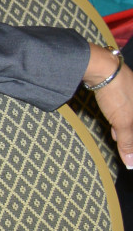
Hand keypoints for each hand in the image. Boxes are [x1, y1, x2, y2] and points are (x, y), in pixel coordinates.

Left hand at [88, 46, 132, 166]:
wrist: (101, 67)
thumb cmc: (117, 93)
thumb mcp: (123, 121)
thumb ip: (128, 142)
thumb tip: (132, 163)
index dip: (132, 142)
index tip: (129, 153)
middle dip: (130, 136)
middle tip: (126, 149)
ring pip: (131, 116)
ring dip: (125, 129)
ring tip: (119, 137)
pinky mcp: (122, 89)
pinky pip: (126, 109)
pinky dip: (120, 120)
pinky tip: (114, 126)